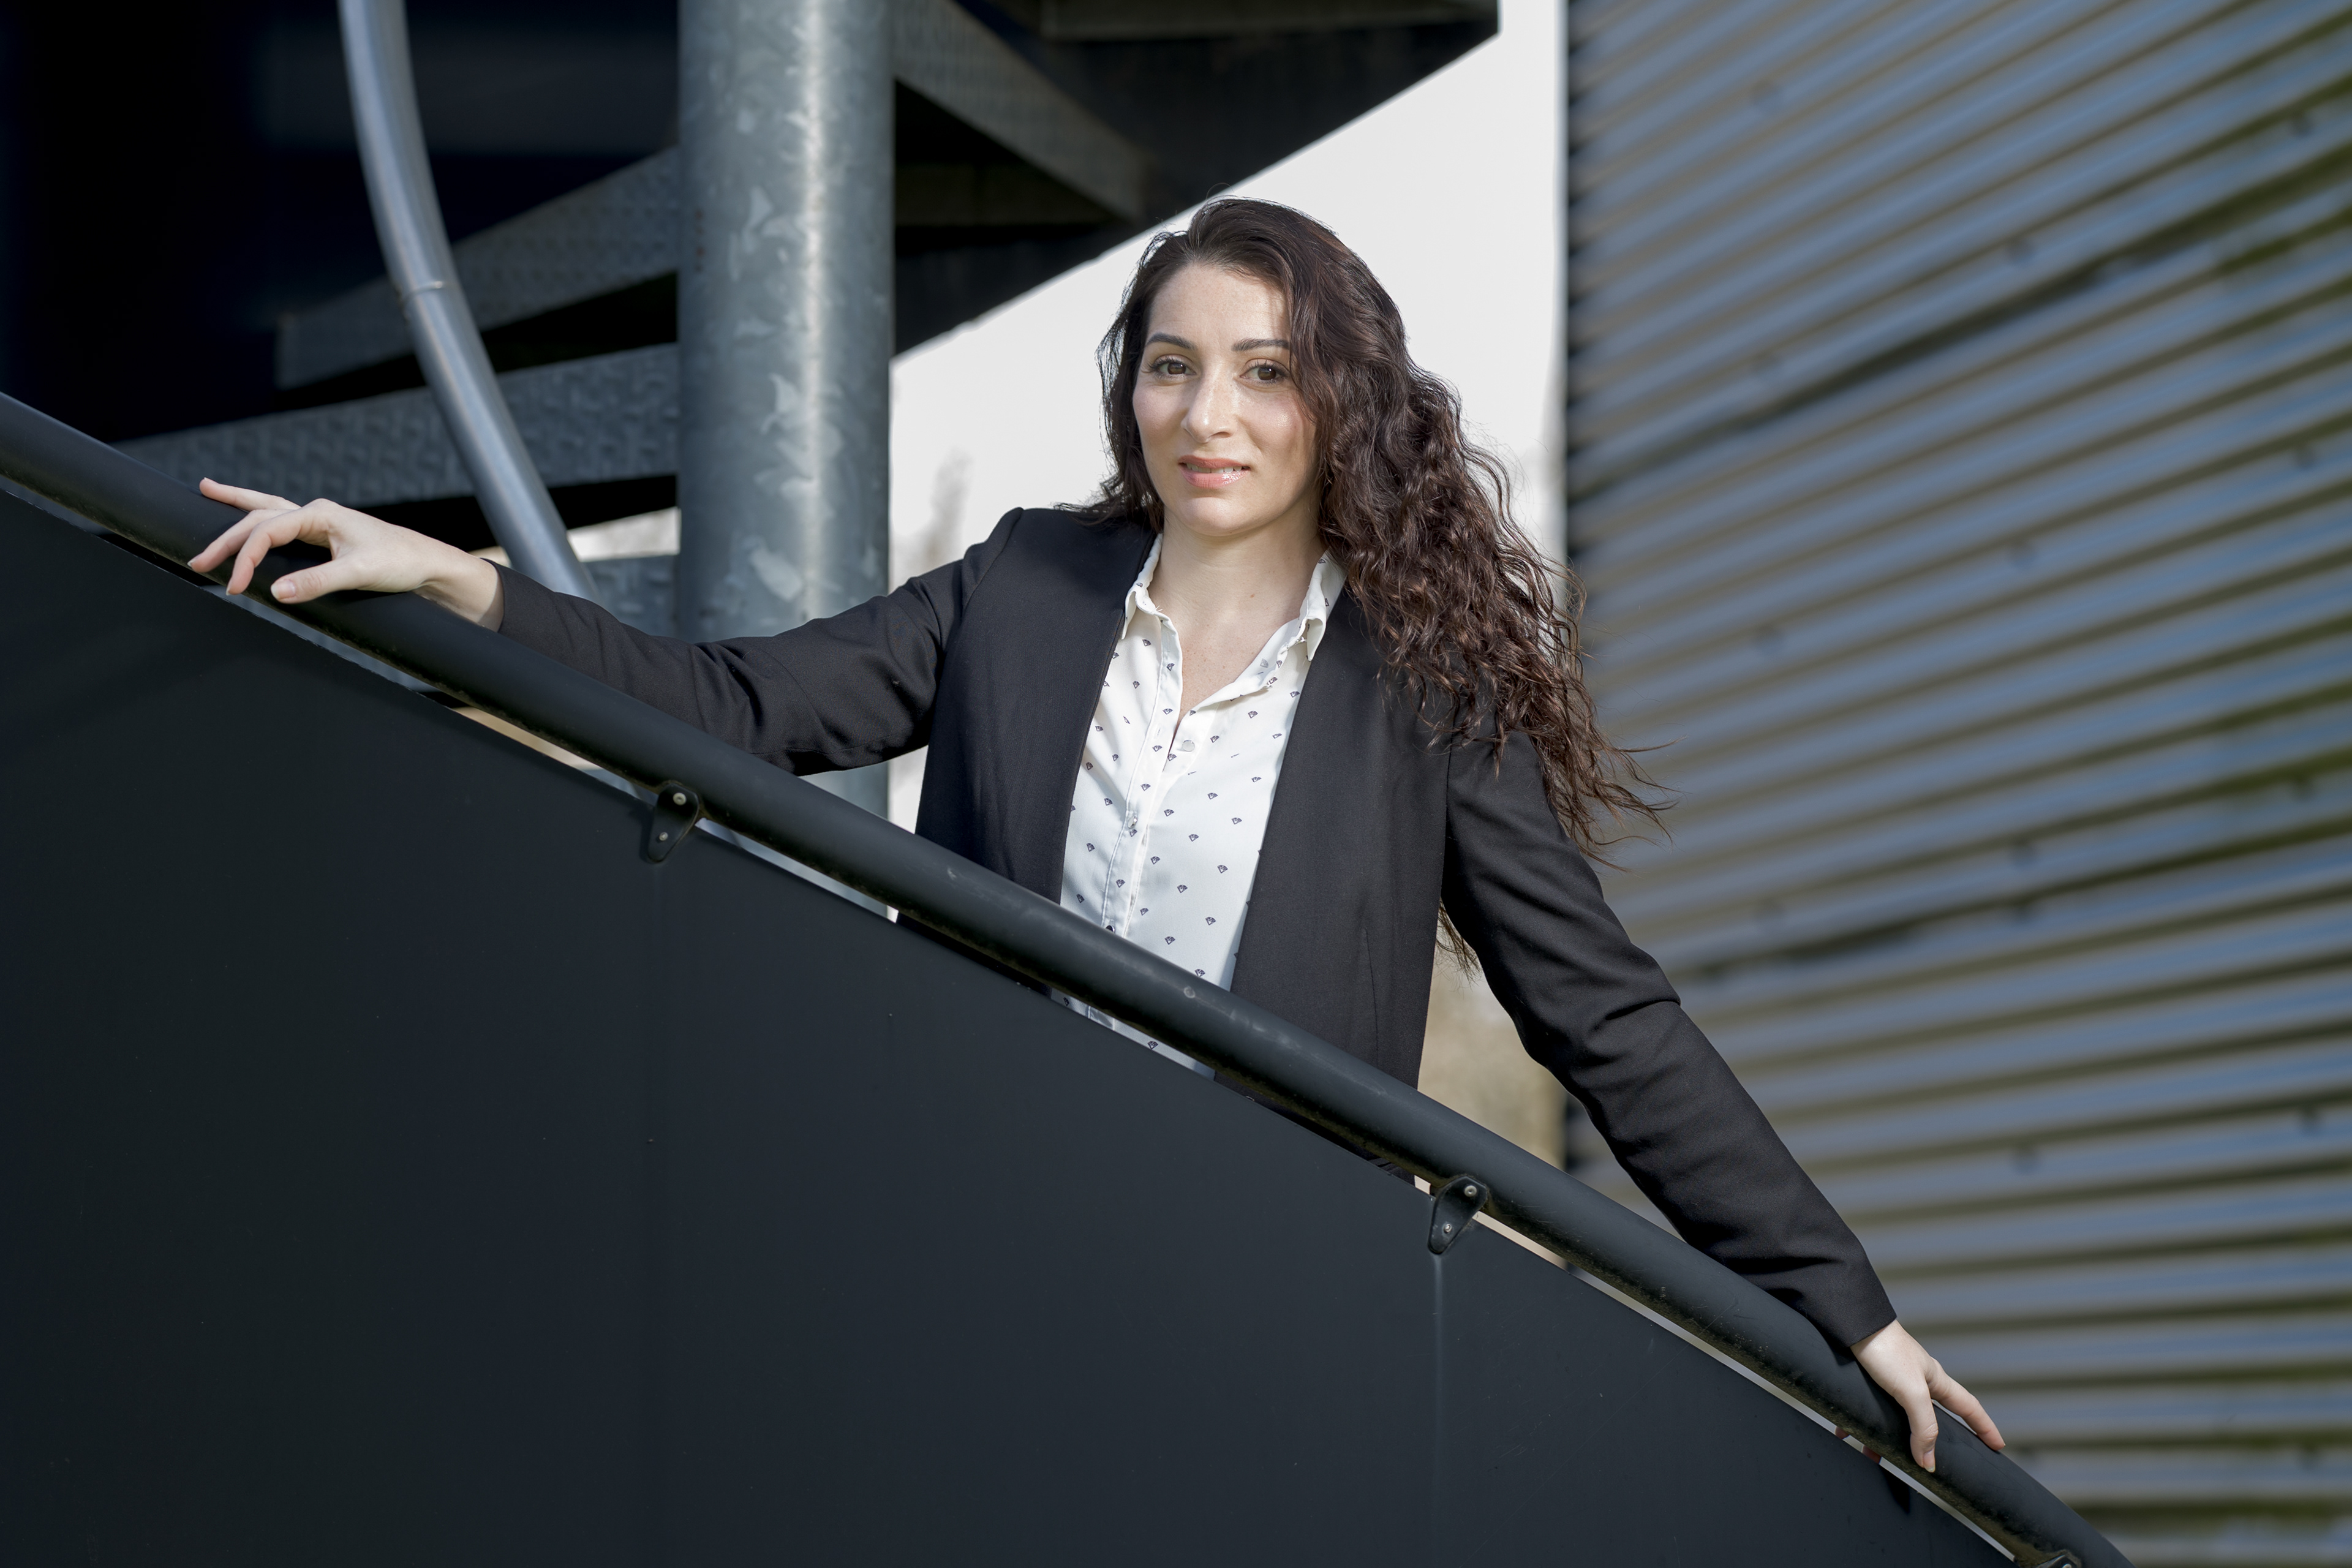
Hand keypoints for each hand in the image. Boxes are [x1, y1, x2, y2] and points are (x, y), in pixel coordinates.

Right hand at [189, 479, 504, 627]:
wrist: (428, 563)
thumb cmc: (399, 564)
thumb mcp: (358, 574)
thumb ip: (316, 582)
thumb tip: (274, 593)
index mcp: (320, 515)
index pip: (267, 531)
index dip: (245, 559)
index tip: (234, 587)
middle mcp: (315, 512)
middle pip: (259, 519)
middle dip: (226, 539)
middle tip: (197, 562)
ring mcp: (319, 521)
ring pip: (267, 509)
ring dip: (236, 506)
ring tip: (205, 490)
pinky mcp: (323, 534)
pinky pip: (281, 520)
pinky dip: (259, 513)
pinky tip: (245, 507)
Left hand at [1851, 1319, 2001, 1472]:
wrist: (1850, 1325)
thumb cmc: (1886, 1350)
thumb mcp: (1911, 1391)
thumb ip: (1923, 1425)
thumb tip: (1928, 1461)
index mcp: (1935, 1381)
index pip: (1969, 1407)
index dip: (1985, 1427)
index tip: (1997, 1446)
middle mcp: (1917, 1383)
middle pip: (1930, 1419)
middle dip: (1930, 1442)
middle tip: (1933, 1463)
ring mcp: (1893, 1381)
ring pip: (1895, 1419)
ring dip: (1885, 1438)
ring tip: (1873, 1456)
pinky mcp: (1870, 1381)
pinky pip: (1869, 1410)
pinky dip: (1860, 1424)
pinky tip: (1844, 1433)